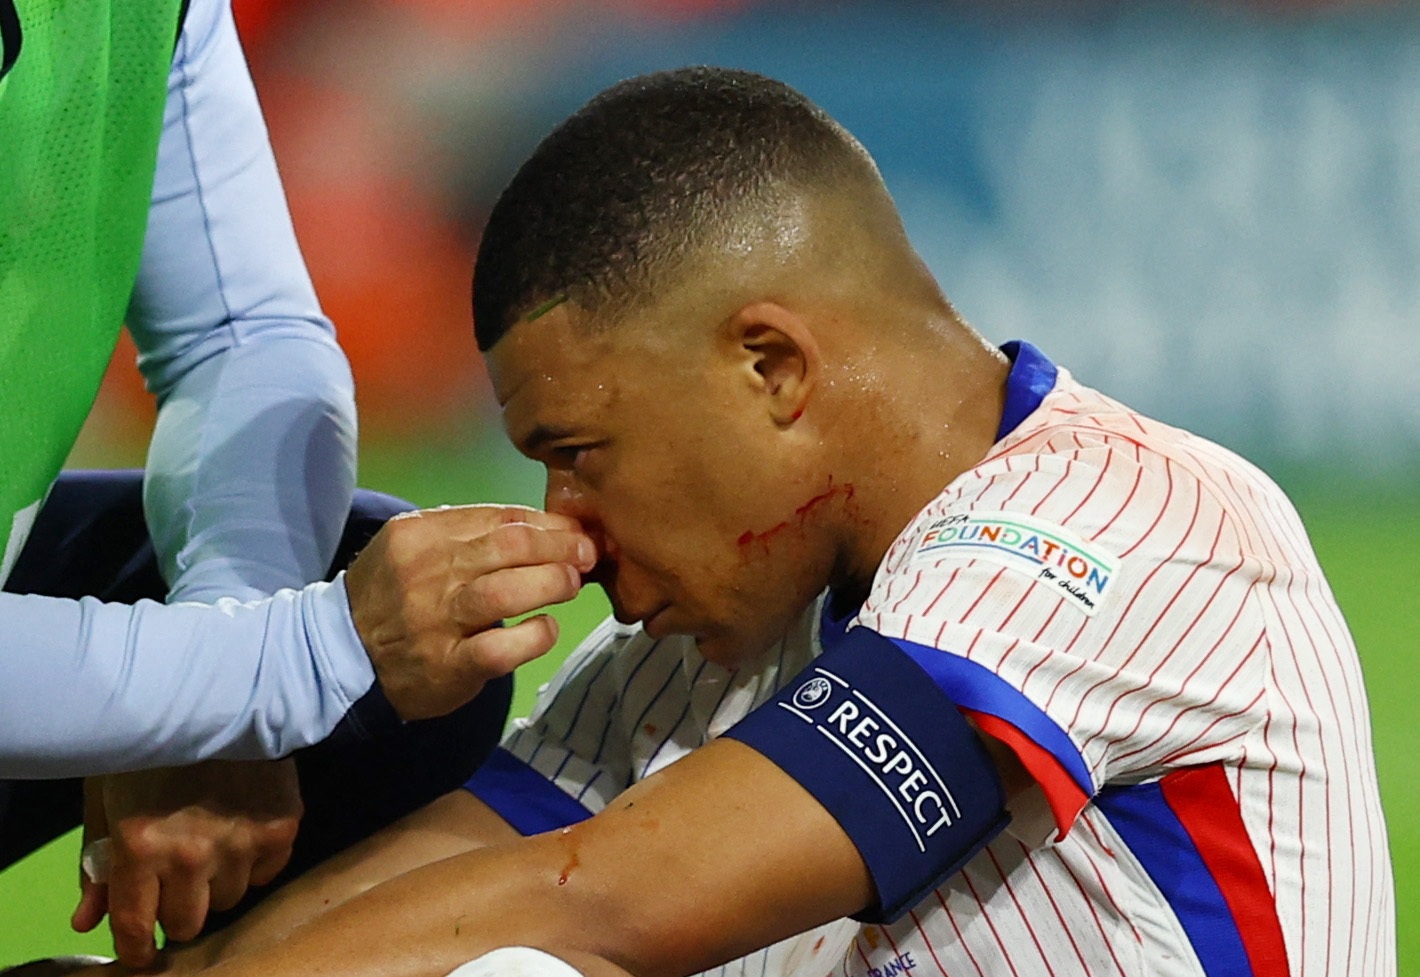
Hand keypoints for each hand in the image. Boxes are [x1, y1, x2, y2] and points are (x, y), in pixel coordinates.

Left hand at [71, 759, 303, 968]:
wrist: (219, 695)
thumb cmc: (150, 746)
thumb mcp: (106, 800)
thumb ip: (95, 865)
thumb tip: (88, 920)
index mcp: (140, 846)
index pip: (137, 926)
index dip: (136, 948)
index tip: (141, 951)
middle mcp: (192, 853)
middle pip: (188, 922)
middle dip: (177, 908)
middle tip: (176, 883)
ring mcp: (241, 842)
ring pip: (228, 899)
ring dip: (216, 883)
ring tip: (212, 845)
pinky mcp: (281, 827)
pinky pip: (266, 873)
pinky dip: (253, 862)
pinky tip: (243, 831)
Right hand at [345, 504, 595, 719]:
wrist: (342, 655)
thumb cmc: (393, 593)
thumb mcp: (415, 546)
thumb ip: (470, 532)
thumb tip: (546, 526)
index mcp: (421, 534)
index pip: (501, 517)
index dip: (549, 523)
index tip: (576, 532)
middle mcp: (427, 572)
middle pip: (511, 546)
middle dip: (561, 548)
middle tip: (585, 556)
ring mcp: (436, 620)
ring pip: (508, 592)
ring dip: (552, 584)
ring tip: (570, 585)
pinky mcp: (448, 666)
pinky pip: (503, 648)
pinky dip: (535, 636)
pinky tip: (545, 629)